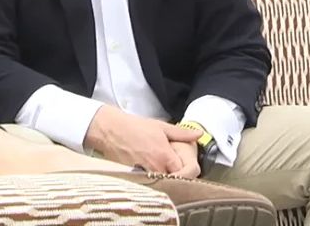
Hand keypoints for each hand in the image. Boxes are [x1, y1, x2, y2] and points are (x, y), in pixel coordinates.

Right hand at [85, 106, 200, 172]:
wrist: (111, 130)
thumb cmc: (135, 127)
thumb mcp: (162, 127)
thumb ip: (182, 133)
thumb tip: (198, 134)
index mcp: (164, 155)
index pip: (183, 171)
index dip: (186, 170)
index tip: (185, 166)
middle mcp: (154, 167)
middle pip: (172, 180)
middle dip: (176, 177)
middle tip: (175, 169)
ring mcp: (143, 174)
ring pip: (159, 183)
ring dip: (163, 179)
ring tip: (162, 170)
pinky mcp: (133, 177)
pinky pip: (146, 183)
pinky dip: (150, 180)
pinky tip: (150, 173)